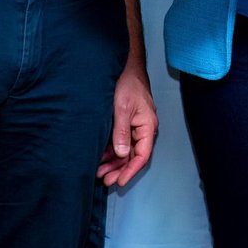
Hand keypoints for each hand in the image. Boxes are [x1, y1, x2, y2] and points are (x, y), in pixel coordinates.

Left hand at [97, 63, 156, 186]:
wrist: (125, 66)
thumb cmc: (127, 83)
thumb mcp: (122, 108)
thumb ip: (122, 132)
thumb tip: (121, 154)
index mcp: (148, 125)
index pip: (142, 155)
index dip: (130, 170)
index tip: (119, 181)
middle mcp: (144, 128)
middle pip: (134, 156)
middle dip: (120, 169)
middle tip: (105, 180)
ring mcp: (135, 126)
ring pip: (126, 151)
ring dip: (114, 162)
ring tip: (100, 172)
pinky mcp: (127, 122)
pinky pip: (121, 142)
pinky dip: (112, 152)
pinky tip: (101, 158)